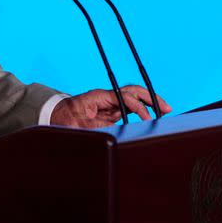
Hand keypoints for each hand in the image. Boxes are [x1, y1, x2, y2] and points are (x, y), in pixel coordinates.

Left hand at [50, 85, 172, 128]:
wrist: (54, 117)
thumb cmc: (63, 120)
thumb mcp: (77, 126)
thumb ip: (96, 127)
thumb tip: (115, 131)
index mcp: (98, 96)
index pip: (124, 97)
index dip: (138, 107)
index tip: (148, 118)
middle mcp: (105, 97)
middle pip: (132, 91)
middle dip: (150, 97)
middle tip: (167, 107)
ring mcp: (108, 103)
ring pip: (133, 97)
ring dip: (149, 101)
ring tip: (166, 108)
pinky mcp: (110, 110)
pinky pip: (129, 106)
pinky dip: (142, 108)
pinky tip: (152, 114)